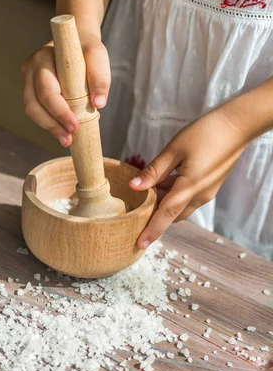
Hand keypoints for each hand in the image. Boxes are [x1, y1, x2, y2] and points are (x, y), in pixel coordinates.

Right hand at [22, 28, 110, 146]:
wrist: (77, 41)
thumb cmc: (86, 48)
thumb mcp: (98, 55)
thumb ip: (100, 76)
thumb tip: (98, 104)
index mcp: (43, 57)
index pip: (47, 89)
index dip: (59, 111)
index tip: (75, 126)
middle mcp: (31, 68)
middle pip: (34, 103)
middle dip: (52, 124)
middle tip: (70, 139)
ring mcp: (28, 79)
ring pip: (32, 109)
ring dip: (49, 127)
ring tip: (67, 140)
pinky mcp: (31, 89)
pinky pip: (36, 111)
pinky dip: (49, 123)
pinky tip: (63, 131)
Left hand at [130, 107, 250, 248]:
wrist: (237, 125)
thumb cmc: (205, 133)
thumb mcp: (174, 149)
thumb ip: (154, 170)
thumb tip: (134, 186)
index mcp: (190, 187)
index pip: (166, 215)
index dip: (152, 230)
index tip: (140, 245)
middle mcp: (200, 195)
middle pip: (172, 214)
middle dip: (154, 216)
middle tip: (134, 212)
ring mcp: (206, 192)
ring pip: (179, 206)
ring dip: (163, 204)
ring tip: (144, 193)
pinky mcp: (209, 185)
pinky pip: (187, 198)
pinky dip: (172, 195)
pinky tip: (161, 182)